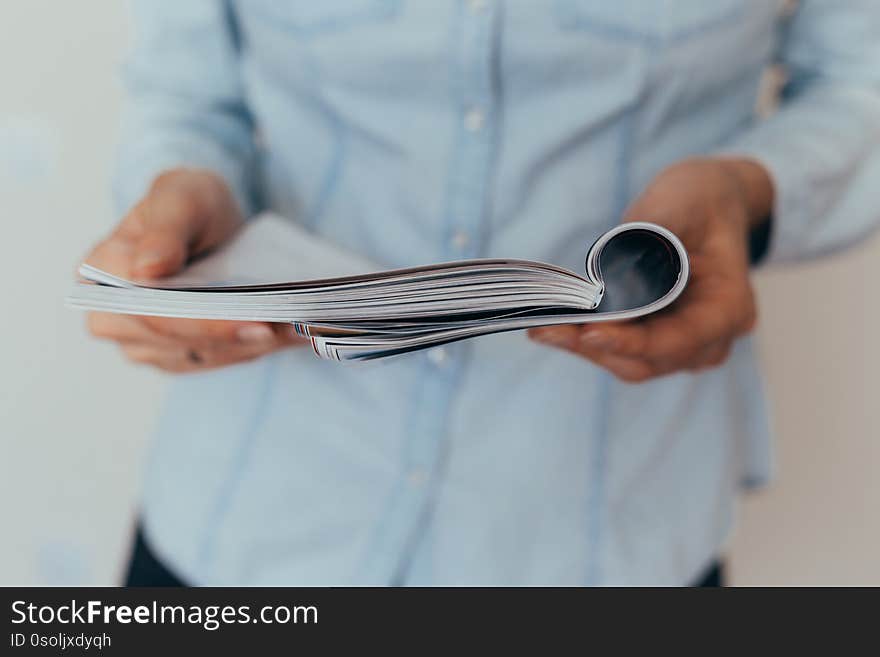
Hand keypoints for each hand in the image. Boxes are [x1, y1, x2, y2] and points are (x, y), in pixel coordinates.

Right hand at [85, 168, 305, 372]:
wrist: (202, 219)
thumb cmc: (185, 201)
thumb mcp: (179, 197)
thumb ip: (165, 230)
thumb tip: (148, 271)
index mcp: (103, 276)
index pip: (155, 314)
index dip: (208, 324)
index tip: (259, 323)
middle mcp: (114, 317)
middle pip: (182, 342)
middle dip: (241, 337)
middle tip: (293, 327)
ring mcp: (145, 342)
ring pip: (206, 356)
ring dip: (254, 346)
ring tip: (300, 329)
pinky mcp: (178, 353)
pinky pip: (218, 359)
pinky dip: (255, 347)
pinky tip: (289, 334)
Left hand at [529, 157, 771, 381]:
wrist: (710, 203)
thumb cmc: (699, 199)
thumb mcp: (677, 205)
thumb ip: (645, 244)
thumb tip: (606, 288)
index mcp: (729, 307)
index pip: (678, 339)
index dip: (632, 341)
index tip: (589, 331)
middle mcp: (711, 338)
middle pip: (648, 361)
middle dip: (595, 346)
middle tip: (545, 330)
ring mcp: (685, 345)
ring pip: (631, 362)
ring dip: (585, 347)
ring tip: (541, 328)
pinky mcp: (657, 338)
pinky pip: (621, 349)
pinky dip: (589, 339)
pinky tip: (554, 324)